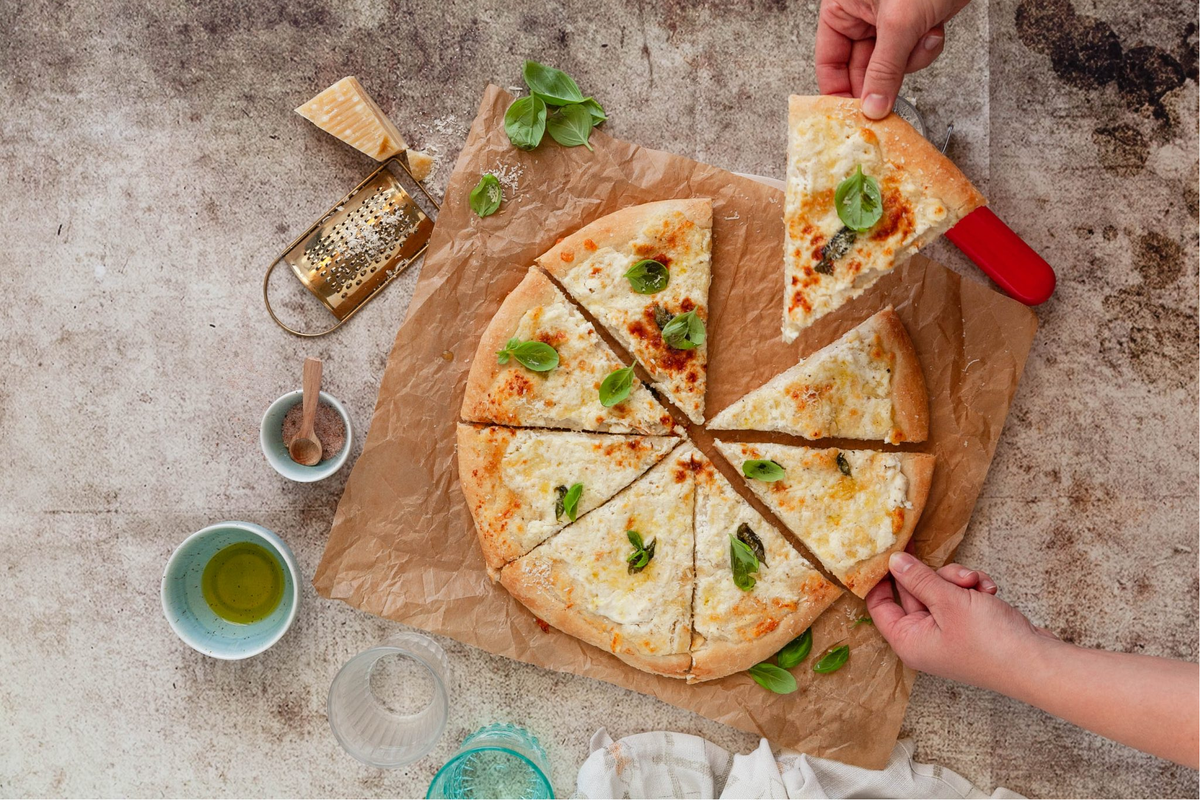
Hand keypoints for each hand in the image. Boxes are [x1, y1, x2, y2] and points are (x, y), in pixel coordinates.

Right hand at [815, 0, 971, 117]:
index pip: (829, 61)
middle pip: (860, 69)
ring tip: (921, 38)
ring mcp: (888, 25)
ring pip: (890, 66)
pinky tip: (932, 30)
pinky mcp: (912, 27)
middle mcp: (861, 18)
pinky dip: (925, 50)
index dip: (837, 90)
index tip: (848, 115)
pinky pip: (912, 57)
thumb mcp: (898, 24)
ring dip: (910, 61)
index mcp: (842, 9)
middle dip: (881, 80)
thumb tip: (873, 106)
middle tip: (886, 104)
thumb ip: (884, 70)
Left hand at [866, 552, 1055, 692]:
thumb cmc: (990, 641)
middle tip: (956, 575)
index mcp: (908, 640)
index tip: (887, 553)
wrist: (1037, 661)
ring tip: (976, 585)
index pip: (879, 605)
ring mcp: (947, 632)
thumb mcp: (948, 602)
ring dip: (959, 581)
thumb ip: (918, 579)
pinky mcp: (969, 626)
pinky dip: (974, 590)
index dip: (880, 579)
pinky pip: (960, 598)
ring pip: (940, 590)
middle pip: (914, 592)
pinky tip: (990, 591)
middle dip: (937, 576)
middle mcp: (924, 639)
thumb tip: (893, 562)